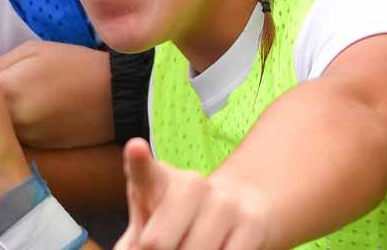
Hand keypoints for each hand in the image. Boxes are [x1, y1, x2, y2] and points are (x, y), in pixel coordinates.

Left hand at [0, 41, 112, 148]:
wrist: (117, 98)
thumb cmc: (74, 66)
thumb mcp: (31, 51)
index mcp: (7, 91)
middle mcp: (12, 121)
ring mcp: (26, 139)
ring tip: (3, 99)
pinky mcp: (39, 150)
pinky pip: (13, 136)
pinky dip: (11, 127)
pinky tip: (23, 114)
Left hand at [116, 138, 272, 249]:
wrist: (233, 209)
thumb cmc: (174, 223)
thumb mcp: (148, 228)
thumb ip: (133, 243)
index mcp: (154, 180)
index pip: (142, 170)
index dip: (138, 160)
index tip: (135, 148)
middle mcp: (190, 183)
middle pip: (157, 242)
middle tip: (165, 247)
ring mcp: (224, 200)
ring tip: (191, 246)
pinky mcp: (254, 220)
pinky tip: (219, 247)